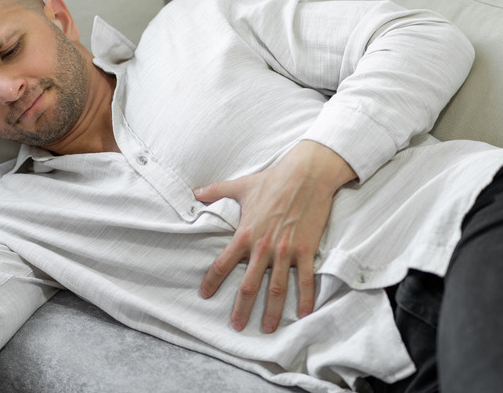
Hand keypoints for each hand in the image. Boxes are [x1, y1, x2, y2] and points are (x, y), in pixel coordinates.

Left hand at [194, 140, 355, 332]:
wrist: (306, 174)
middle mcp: (263, 246)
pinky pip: (305, 279)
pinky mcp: (306, 249)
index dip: (212, 282)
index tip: (205, 295)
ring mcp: (286, 250)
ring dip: (272, 311)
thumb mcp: (241, 185)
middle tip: (237, 326)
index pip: (222, 264)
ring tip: (268, 328)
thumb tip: (195, 191)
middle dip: (242, 308)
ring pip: (277, 288)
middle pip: (249, 285)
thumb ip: (216, 191)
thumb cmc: (273, 179)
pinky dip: (305, 298)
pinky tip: (304, 313)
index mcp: (245, 234)